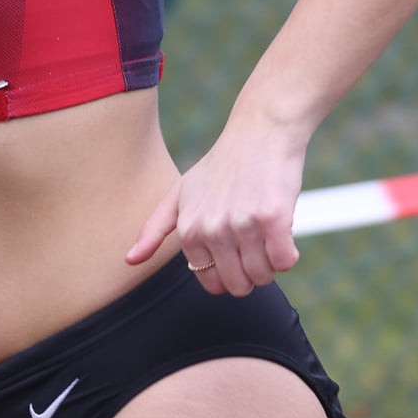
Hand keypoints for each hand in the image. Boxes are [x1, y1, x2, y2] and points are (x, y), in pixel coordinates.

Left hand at [125, 124, 305, 296]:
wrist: (259, 132)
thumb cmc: (221, 167)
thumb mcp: (180, 193)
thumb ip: (154, 229)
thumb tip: (128, 261)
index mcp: (189, 229)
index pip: (213, 283)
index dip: (229, 270)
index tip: (233, 243)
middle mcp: (212, 229)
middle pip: (240, 286)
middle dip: (251, 270)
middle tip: (253, 237)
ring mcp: (241, 224)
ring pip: (264, 276)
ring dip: (271, 260)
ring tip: (265, 228)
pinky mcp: (272, 218)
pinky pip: (285, 261)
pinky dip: (289, 251)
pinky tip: (282, 226)